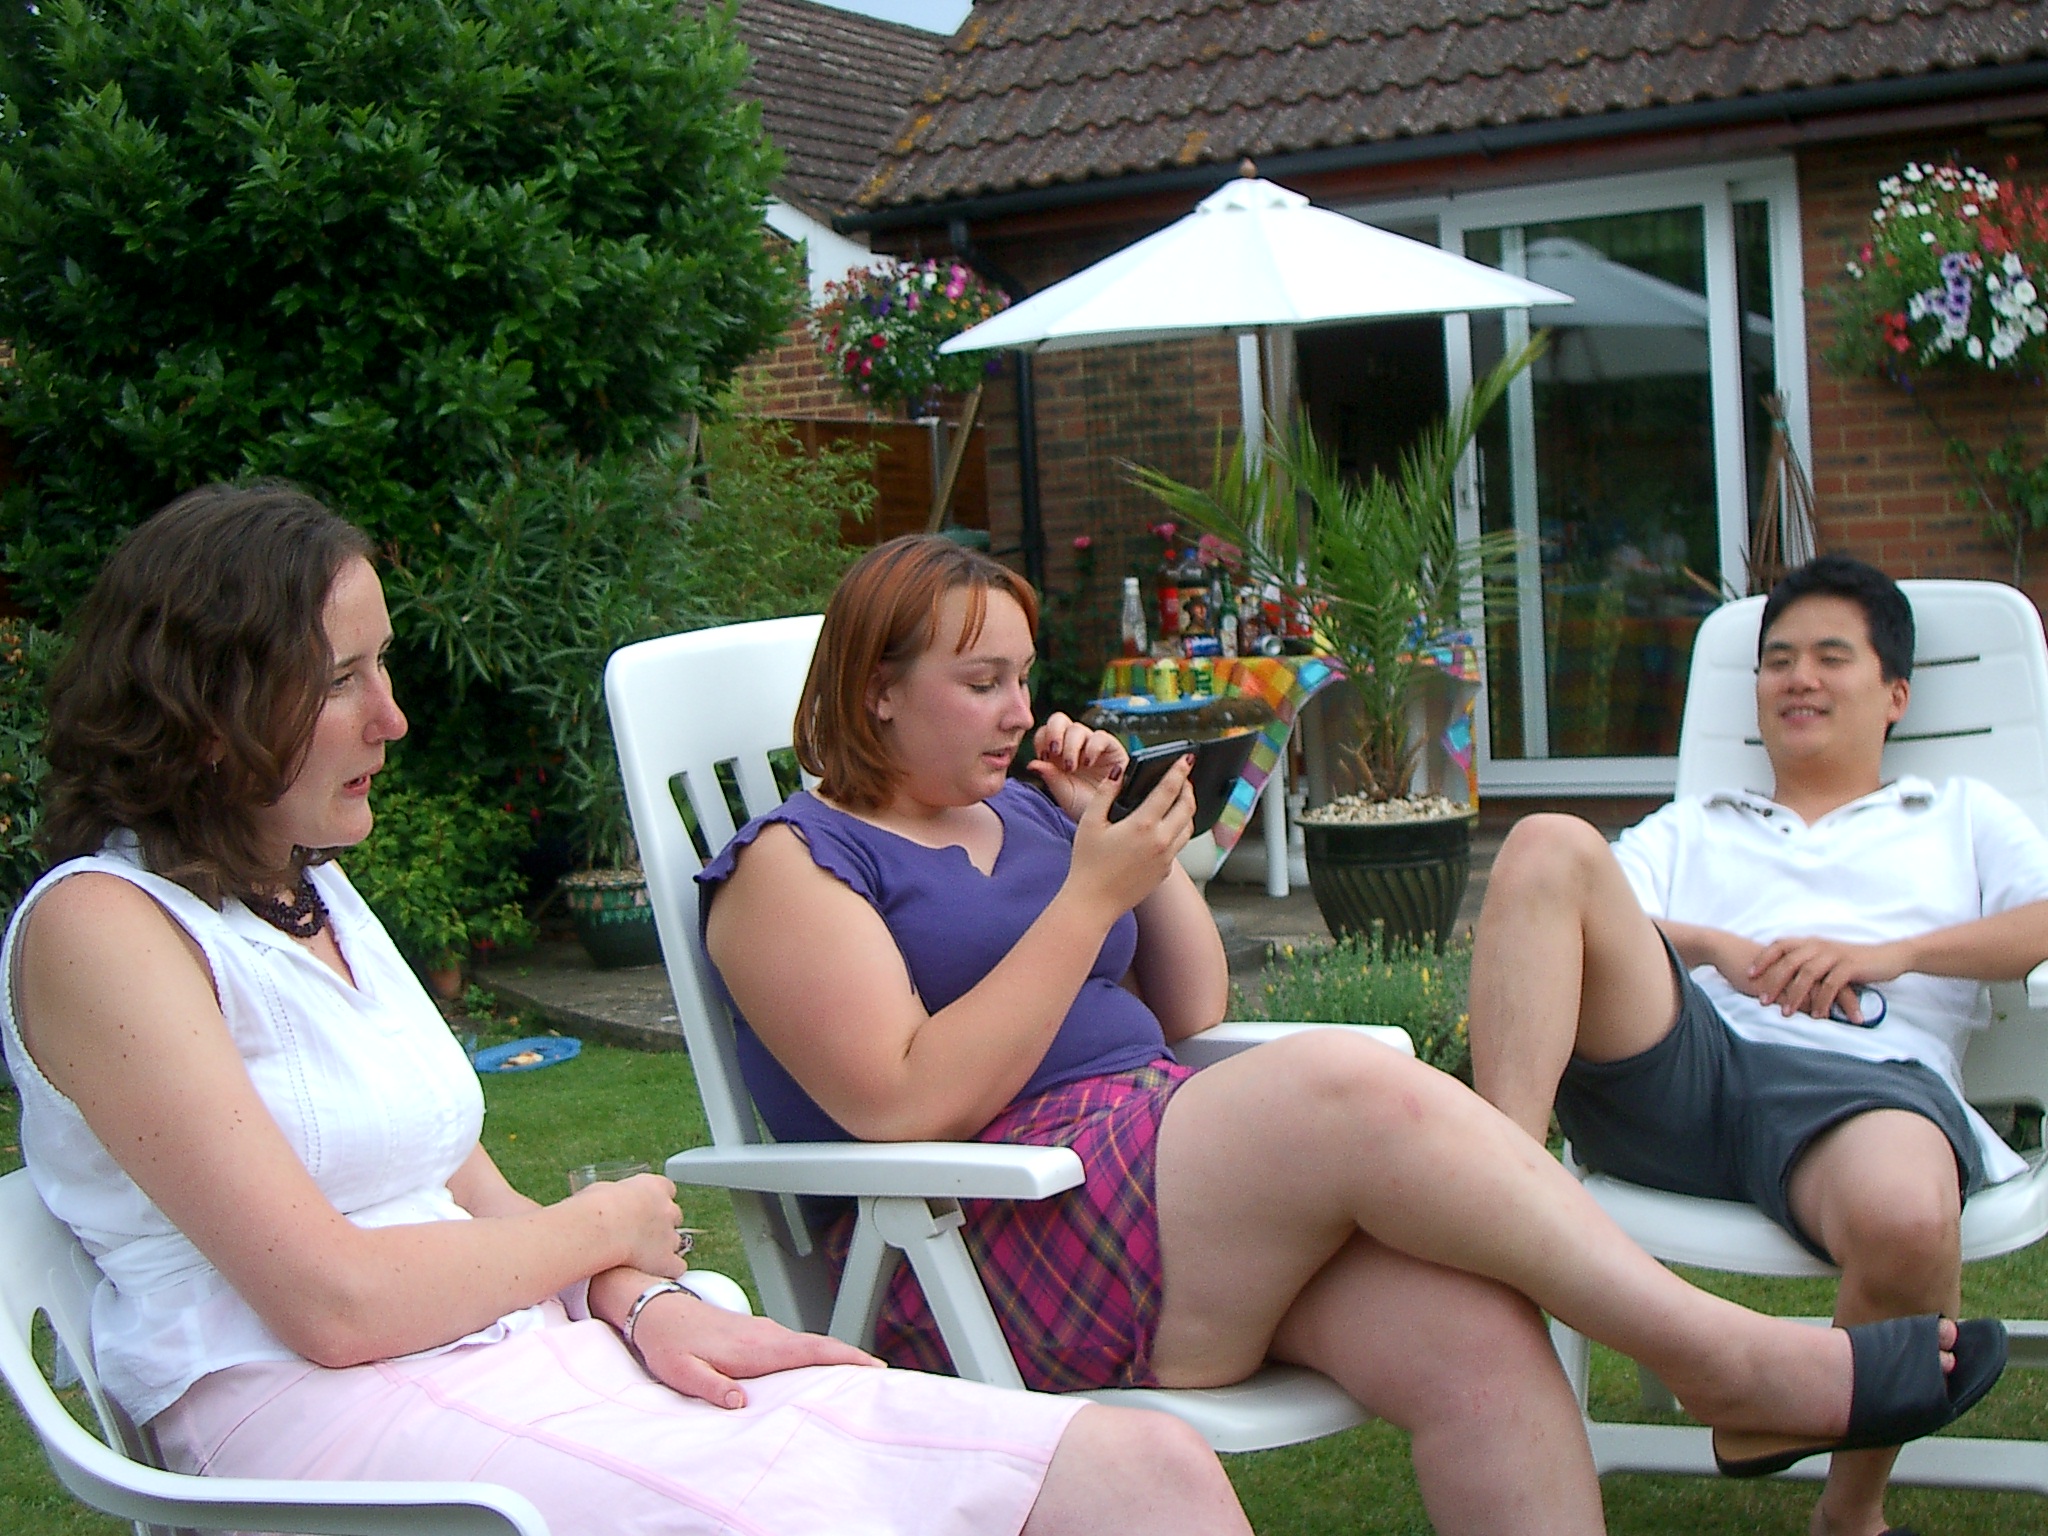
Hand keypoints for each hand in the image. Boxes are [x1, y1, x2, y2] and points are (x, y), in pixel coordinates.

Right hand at [575, 1172, 689, 1278]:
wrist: (600, 1230)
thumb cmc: (595, 1207)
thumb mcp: (603, 1189)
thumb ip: (617, 1195)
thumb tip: (610, 1201)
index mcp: (654, 1187)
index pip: (666, 1190)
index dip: (655, 1201)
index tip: (643, 1208)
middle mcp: (667, 1210)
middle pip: (673, 1216)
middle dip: (660, 1225)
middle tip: (639, 1234)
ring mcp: (670, 1236)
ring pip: (675, 1242)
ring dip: (662, 1248)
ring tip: (640, 1257)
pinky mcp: (667, 1261)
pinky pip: (677, 1266)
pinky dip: (668, 1270)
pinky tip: (654, 1273)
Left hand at [628, 1290, 881, 1408]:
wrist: (655, 1309)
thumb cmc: (668, 1344)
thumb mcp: (682, 1373)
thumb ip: (712, 1387)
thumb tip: (742, 1403)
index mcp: (755, 1347)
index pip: (810, 1350)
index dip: (844, 1357)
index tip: (874, 1366)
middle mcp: (765, 1335)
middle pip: (820, 1345)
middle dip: (852, 1357)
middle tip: (882, 1374)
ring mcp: (763, 1330)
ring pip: (809, 1343)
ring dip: (836, 1355)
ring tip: (861, 1374)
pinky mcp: (757, 1333)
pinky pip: (796, 1343)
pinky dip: (817, 1352)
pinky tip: (821, 1366)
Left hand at [1027, 712, 1127, 819]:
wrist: (1110, 819)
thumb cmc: (1085, 807)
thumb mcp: (1064, 793)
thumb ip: (1049, 776)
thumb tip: (1031, 763)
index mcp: (1058, 754)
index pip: (1045, 732)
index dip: (1041, 739)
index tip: (1043, 757)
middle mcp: (1074, 745)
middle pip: (1059, 720)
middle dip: (1054, 732)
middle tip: (1054, 752)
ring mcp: (1092, 745)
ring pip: (1077, 729)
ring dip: (1071, 746)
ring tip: (1071, 767)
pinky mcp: (1112, 748)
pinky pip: (1100, 737)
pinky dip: (1092, 747)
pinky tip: (1088, 763)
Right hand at [1065, 752, 1194, 917]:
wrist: (1093, 903)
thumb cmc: (1087, 865)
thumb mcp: (1090, 822)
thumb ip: (1105, 793)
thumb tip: (1119, 772)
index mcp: (1142, 825)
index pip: (1169, 790)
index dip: (1179, 771)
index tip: (1186, 759)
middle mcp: (1160, 841)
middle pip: (1187, 807)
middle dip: (1188, 788)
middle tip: (1184, 778)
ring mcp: (1166, 858)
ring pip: (1188, 827)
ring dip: (1187, 810)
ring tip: (1179, 800)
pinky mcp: (1165, 871)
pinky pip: (1179, 845)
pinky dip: (1178, 830)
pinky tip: (1166, 827)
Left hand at [1747, 936, 1909, 1022]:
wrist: (1889, 956)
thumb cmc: (1853, 960)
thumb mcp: (1826, 958)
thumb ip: (1806, 963)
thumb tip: (1782, 977)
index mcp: (1810, 942)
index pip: (1779, 945)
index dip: (1763, 958)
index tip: (1748, 974)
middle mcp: (1819, 945)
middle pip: (1788, 962)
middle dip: (1773, 982)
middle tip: (1762, 1001)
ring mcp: (1834, 955)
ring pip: (1807, 974)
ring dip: (1795, 995)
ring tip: (1785, 1013)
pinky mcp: (1850, 966)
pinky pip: (1831, 986)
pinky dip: (1822, 1001)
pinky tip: (1817, 1016)